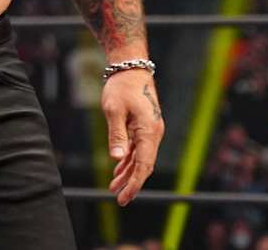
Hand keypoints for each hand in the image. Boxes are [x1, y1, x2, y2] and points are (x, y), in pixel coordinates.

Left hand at [102, 69, 164, 205]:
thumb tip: (117, 159)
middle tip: (118, 198)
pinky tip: (119, 169)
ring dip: (128, 172)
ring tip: (113, 187)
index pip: (144, 165)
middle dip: (131, 182)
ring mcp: (150, 130)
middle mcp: (153, 133)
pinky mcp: (144, 127)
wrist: (131, 69)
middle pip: (144, 165)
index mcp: (149, 131)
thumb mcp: (114, 110)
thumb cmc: (121, 87)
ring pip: (141, 158)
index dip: (134, 183)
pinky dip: (129, 160)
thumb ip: (116, 135)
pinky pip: (138, 149)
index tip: (124, 196)